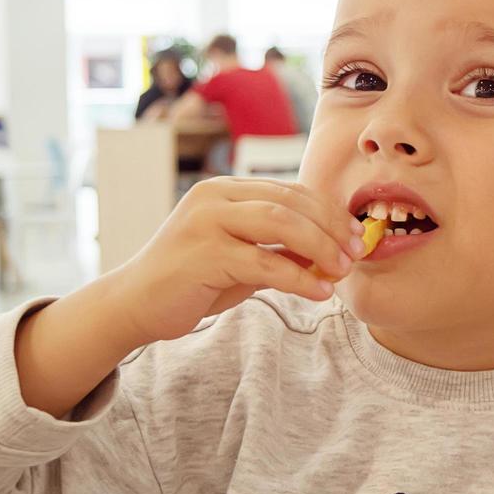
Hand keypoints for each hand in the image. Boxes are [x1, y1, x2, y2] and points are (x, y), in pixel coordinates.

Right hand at [107, 178, 366, 344]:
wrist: (135, 304)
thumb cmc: (192, 282)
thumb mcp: (244, 259)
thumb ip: (281, 250)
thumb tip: (334, 251)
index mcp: (226, 189)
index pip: (291, 190)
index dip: (330, 212)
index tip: (357, 236)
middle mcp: (215, 196)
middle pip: (291, 202)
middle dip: (332, 228)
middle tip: (357, 253)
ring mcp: (206, 221)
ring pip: (281, 223)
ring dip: (321, 247)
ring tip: (342, 271)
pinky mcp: (203, 253)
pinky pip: (263, 263)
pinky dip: (298, 278)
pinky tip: (319, 293)